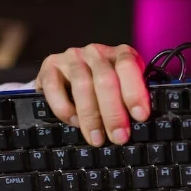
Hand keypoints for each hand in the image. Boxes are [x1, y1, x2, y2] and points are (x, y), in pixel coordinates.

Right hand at [35, 44, 149, 146]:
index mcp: (120, 53)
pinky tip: (74, 122)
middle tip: (119, 137)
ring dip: (90, 117)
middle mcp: (96, 52)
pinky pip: (54, 88)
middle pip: (105, 80)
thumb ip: (132, 97)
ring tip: (97, 138)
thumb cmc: (105, 85)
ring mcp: (72, 57)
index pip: (128, 66)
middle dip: (113, 113)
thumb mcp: (124, 86)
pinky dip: (64, 109)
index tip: (140, 116)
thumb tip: (139, 122)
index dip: (134, 92)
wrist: (70, 73)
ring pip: (82, 86)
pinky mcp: (50, 66)